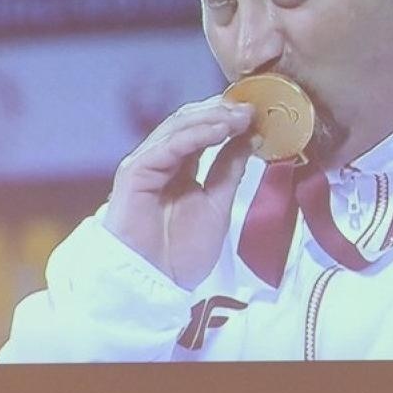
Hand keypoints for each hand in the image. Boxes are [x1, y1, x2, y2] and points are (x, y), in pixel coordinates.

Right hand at [104, 96, 255, 287]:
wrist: (154, 283)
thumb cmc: (181, 251)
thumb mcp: (218, 203)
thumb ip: (230, 169)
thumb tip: (251, 136)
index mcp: (179, 166)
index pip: (202, 130)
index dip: (228, 117)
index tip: (258, 112)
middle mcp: (161, 160)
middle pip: (189, 122)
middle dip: (221, 112)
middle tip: (252, 108)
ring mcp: (146, 163)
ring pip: (177, 127)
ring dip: (212, 118)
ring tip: (241, 116)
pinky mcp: (135, 172)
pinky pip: (166, 146)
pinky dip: (194, 135)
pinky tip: (219, 131)